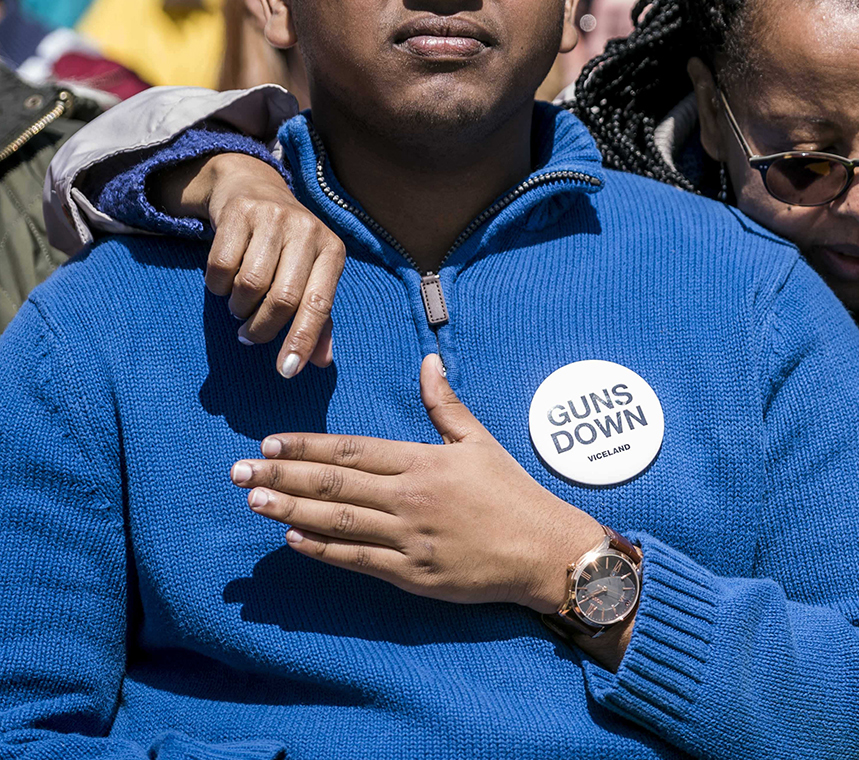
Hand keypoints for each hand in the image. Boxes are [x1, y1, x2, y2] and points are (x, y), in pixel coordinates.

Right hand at [156, 151, 343, 377]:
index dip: (302, 340)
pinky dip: (218, 286)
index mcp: (333, 251)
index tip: (286, 371)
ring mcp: (274, 218)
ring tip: (239, 306)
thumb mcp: (311, 275)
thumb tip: (319, 362)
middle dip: (263, 328)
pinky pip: (220, 266)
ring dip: (239, 307)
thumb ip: (318, 319)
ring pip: (250, 284)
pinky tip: (224, 283)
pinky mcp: (240, 212)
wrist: (255, 188)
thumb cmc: (288, 247)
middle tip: (249, 336)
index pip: (319, 304)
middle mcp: (308, 231)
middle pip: (283, 298)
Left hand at [229, 355, 603, 615]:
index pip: (352, 451)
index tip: (268, 444)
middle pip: (334, 485)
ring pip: (338, 522)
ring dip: (290, 512)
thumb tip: (427, 361)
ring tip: (254, 502)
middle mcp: (411, 498)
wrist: (543, 550)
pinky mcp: (413, 575)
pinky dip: (323, 550)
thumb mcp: (480, 441)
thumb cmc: (512, 494)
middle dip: (281, 477)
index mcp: (424, 462)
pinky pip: (358, 561)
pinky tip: (293, 541)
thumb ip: (445, 404)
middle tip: (238, 472)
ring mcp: (410, 538)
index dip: (307, 448)